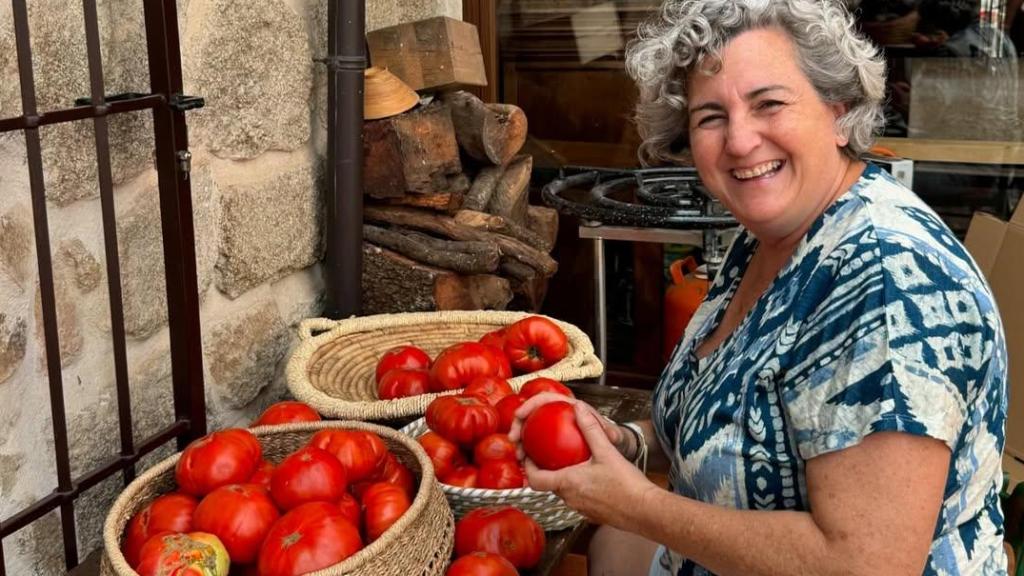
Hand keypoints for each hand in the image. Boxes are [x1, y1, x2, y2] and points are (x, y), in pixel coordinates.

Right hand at [507, 393, 622, 459]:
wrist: (615, 450)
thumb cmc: (612, 438)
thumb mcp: (610, 435)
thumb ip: (601, 428)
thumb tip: (586, 413)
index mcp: (571, 407)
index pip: (546, 399)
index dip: (530, 403)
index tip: (519, 415)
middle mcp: (560, 416)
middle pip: (533, 414)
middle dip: (518, 424)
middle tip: (513, 439)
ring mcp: (555, 430)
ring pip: (532, 431)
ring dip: (521, 442)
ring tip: (519, 456)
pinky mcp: (554, 444)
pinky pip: (538, 447)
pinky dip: (530, 455)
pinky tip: (528, 466)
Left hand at [515, 401, 658, 528]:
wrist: (646, 511)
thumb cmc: (626, 485)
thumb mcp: (606, 451)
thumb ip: (590, 429)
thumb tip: (578, 408)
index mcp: (567, 484)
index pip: (535, 479)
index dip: (529, 467)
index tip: (529, 454)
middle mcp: (570, 499)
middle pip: (548, 484)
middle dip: (545, 469)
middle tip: (548, 453)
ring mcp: (581, 508)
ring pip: (563, 491)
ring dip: (561, 477)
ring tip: (568, 461)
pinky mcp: (592, 513)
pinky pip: (578, 497)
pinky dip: (576, 485)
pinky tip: (589, 475)